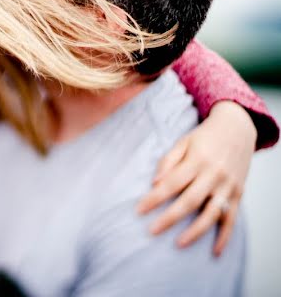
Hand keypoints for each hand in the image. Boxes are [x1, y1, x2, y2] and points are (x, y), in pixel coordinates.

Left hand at [137, 101, 255, 255]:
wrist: (238, 127)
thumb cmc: (204, 136)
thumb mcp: (183, 141)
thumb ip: (168, 161)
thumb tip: (154, 182)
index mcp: (197, 161)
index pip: (171, 183)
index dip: (154, 198)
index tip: (139, 210)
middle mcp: (213, 175)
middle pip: (189, 201)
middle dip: (170, 218)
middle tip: (152, 231)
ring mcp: (228, 186)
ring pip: (212, 213)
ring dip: (195, 231)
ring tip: (178, 243)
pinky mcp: (238, 194)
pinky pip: (232, 218)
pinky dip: (225, 236)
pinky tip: (215, 250)